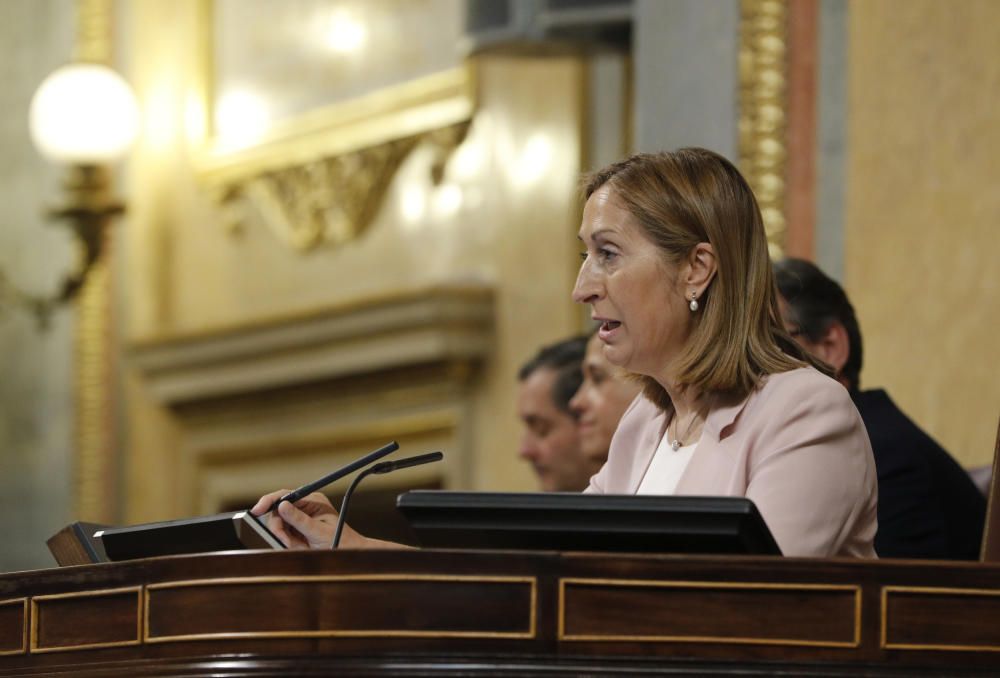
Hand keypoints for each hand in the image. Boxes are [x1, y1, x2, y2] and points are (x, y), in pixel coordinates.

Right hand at [250, 490, 367, 549]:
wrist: (348, 553)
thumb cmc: (340, 540)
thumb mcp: (318, 531)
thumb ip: (299, 520)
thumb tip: (281, 506)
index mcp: (312, 500)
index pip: (285, 495)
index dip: (268, 501)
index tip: (256, 511)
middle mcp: (305, 506)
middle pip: (277, 512)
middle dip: (279, 528)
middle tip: (286, 541)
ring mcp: (299, 518)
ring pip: (278, 526)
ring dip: (285, 538)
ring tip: (300, 546)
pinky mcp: (296, 529)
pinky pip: (283, 535)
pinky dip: (287, 543)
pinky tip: (299, 546)